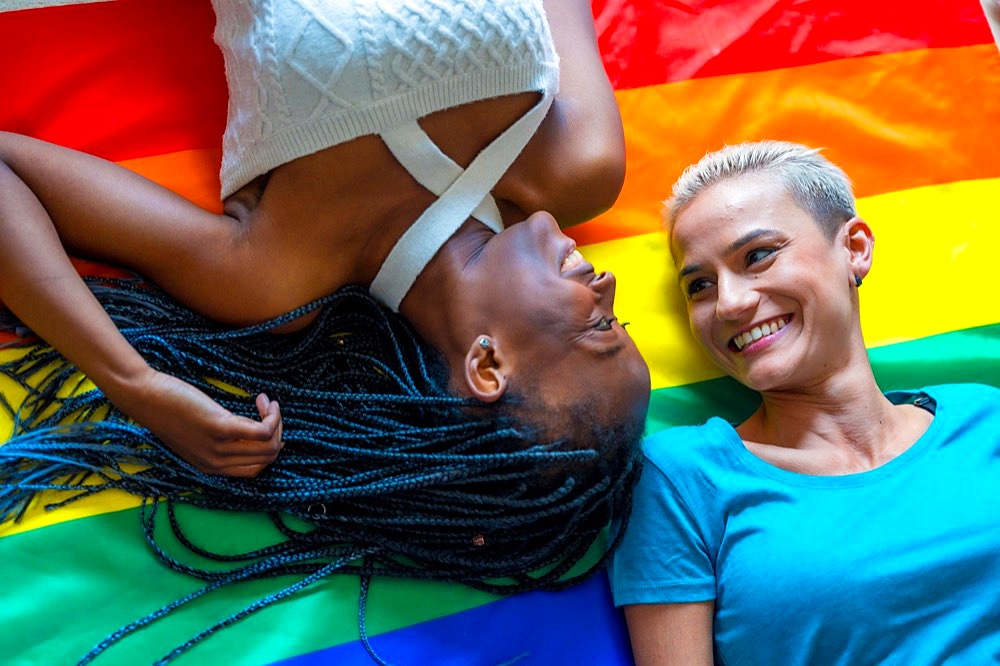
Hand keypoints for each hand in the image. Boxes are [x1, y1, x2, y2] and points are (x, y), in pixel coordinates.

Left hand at [114, 369, 283, 477]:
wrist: (145, 397)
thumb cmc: (169, 409)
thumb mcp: (195, 434)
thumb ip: (219, 440)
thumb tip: (251, 430)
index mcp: (210, 467)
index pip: (256, 470)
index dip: (268, 447)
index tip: (264, 424)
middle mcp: (216, 463)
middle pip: (267, 458)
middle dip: (277, 433)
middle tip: (269, 411)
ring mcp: (219, 447)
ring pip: (269, 445)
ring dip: (277, 422)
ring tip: (267, 404)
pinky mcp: (221, 428)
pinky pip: (263, 430)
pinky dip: (272, 416)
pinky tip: (265, 401)